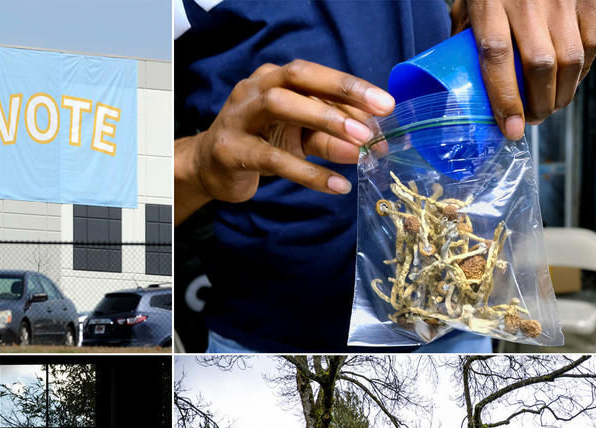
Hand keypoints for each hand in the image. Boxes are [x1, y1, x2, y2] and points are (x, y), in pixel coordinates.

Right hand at [175, 60, 395, 224]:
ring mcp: (238, 117)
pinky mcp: (230, 150)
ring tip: (359, 146)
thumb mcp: (298, 140)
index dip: (350, 86)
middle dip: (340, 94)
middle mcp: (254, 90)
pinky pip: (272, 158)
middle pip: (297, 78)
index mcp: (272, 79)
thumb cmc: (258, 147)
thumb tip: (372, 144)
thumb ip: (330, 138)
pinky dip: (307, 172)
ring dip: (323, 121)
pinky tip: (336, 184)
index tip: (386, 103)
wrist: (209, 170)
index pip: (314, 75)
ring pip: (280, 106)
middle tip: (376, 118)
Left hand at [452, 0, 595, 139]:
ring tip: (549, 108)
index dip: (505, 100)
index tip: (509, 129)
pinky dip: (581, 72)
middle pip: (540, 66)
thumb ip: (465, 35)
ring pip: (570, 60)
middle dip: (537, 105)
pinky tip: (568, 83)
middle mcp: (529, 3)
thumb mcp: (468, 1)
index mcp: (491, 4)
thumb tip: (461, 81)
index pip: (497, 59)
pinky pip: (590, 44)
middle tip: (529, 121)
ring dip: (561, 95)